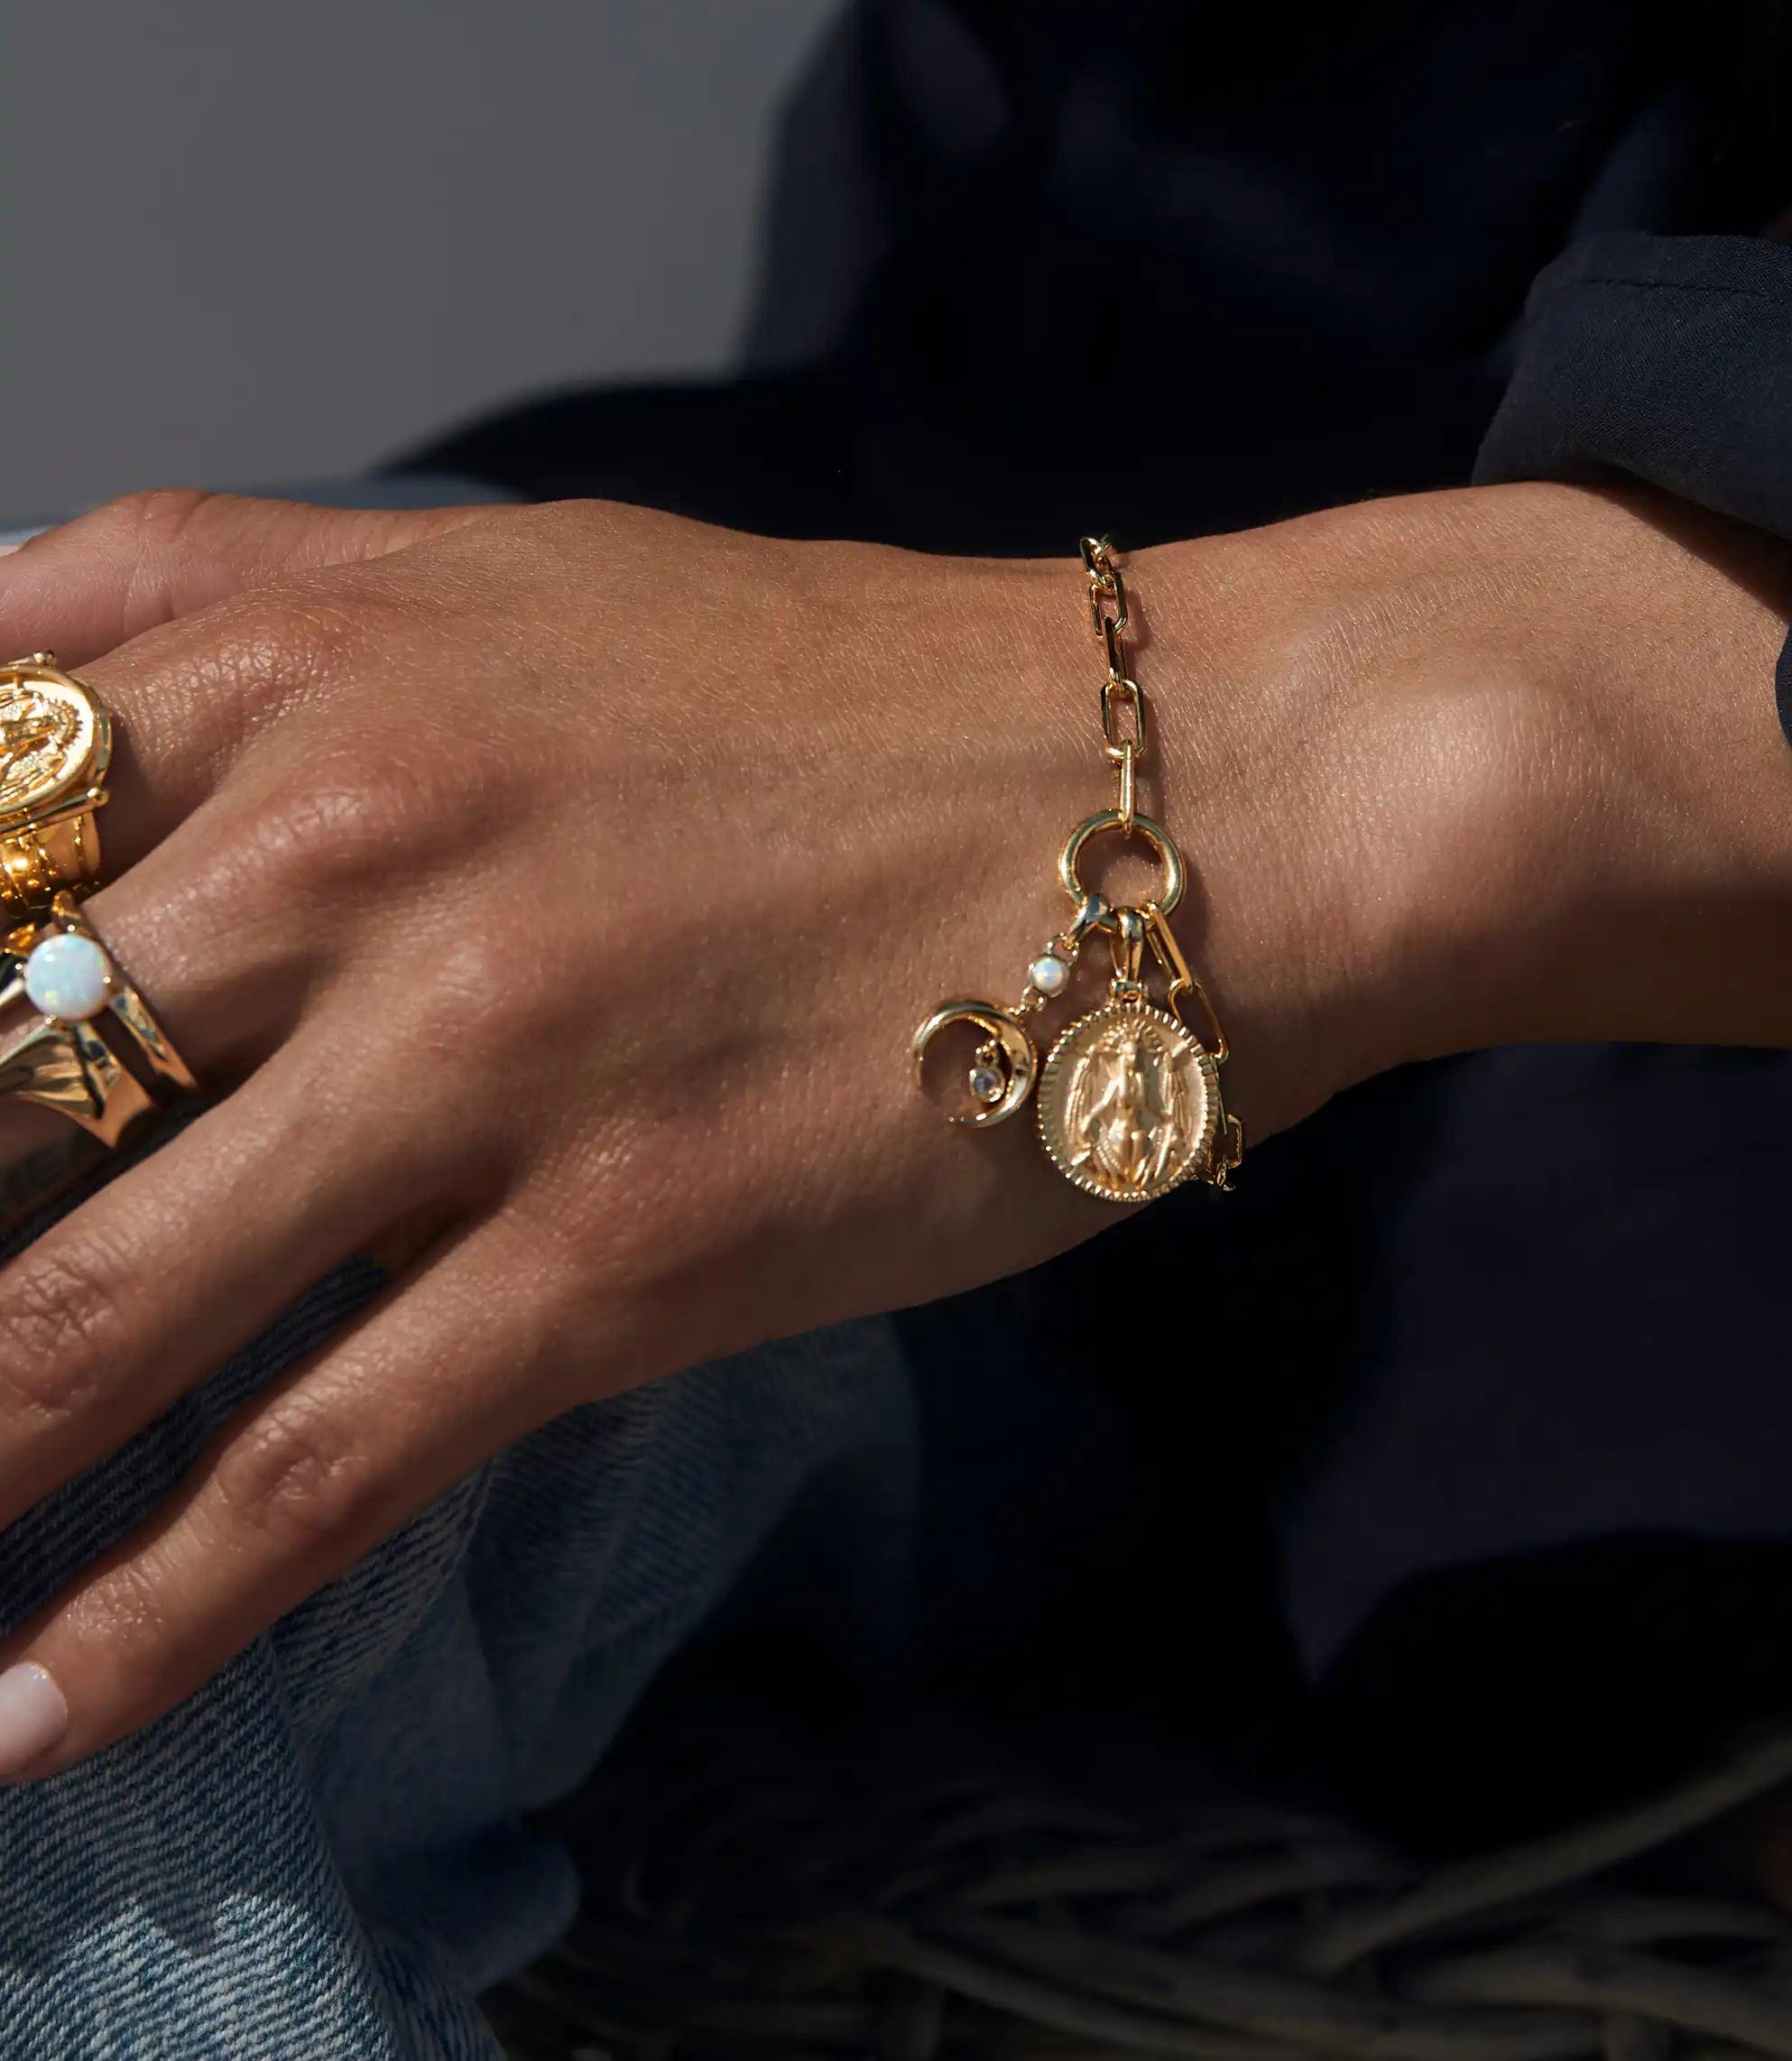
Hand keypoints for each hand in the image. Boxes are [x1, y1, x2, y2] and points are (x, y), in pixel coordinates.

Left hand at [0, 478, 1791, 1776]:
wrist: (1174, 802)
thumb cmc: (856, 698)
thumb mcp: (524, 579)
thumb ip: (255, 630)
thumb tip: (22, 749)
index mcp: (303, 646)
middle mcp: (350, 830)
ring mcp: (483, 1050)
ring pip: (77, 1313)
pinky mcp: (621, 1245)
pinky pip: (314, 1466)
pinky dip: (146, 1617)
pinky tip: (36, 1714)